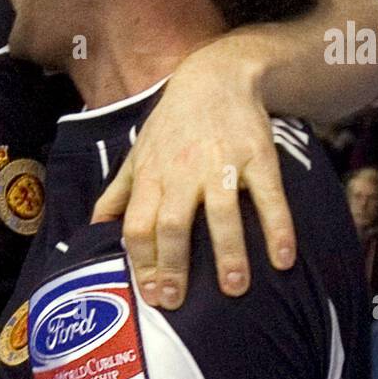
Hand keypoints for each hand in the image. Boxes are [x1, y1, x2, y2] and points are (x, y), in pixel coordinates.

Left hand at [92, 53, 296, 307]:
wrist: (215, 76)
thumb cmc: (172, 125)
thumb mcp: (138, 153)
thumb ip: (117, 192)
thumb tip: (93, 227)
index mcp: (151, 176)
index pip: (137, 225)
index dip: (141, 261)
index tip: (150, 294)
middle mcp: (181, 172)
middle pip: (172, 224)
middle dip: (173, 266)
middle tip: (177, 302)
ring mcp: (221, 164)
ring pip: (221, 214)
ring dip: (228, 254)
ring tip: (235, 289)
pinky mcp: (257, 156)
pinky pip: (268, 196)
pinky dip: (277, 228)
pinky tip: (283, 259)